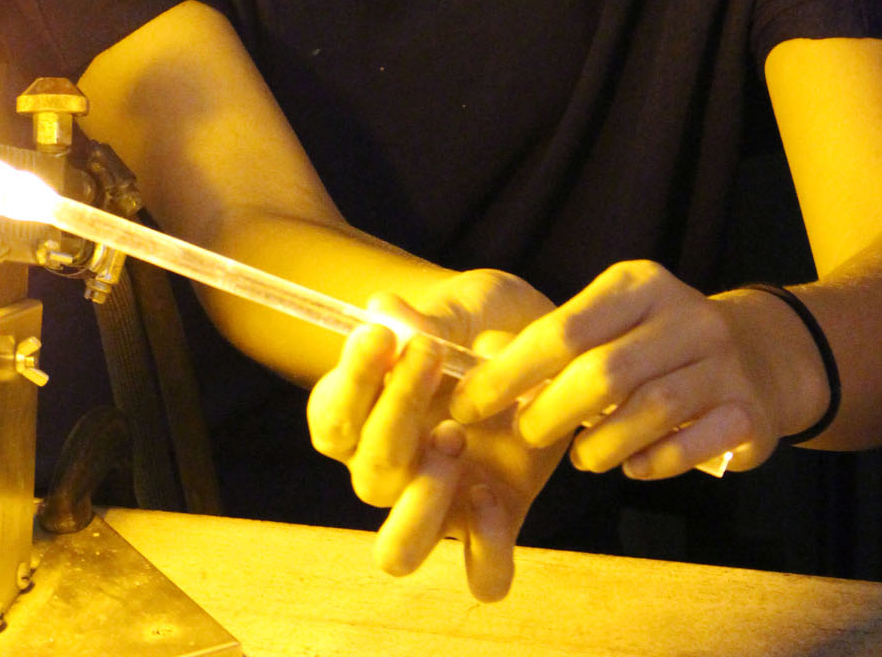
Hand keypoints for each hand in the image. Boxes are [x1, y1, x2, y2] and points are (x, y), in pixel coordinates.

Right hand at [307, 269, 559, 598]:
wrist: (548, 345)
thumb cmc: (486, 322)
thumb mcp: (466, 307)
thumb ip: (432, 317)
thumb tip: (384, 311)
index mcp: (367, 415)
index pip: (332, 419)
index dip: (348, 383)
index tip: (380, 335)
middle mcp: (393, 469)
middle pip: (368, 475)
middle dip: (395, 413)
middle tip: (432, 354)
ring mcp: (443, 503)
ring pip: (400, 550)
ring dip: (419, 505)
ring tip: (454, 439)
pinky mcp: (496, 524)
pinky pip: (484, 574)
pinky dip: (486, 548)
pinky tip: (491, 495)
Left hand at [449, 261, 811, 480]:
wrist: (759, 354)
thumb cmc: (657, 340)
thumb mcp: (612, 319)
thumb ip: (556, 342)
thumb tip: (477, 370)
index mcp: (638, 284)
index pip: (564, 329)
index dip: (511, 372)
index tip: (470, 403)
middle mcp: (684, 315)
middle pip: (605, 372)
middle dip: (554, 411)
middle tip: (527, 435)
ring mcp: (722, 363)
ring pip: (651, 409)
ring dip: (604, 443)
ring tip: (583, 457)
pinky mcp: (749, 411)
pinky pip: (695, 443)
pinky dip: (658, 460)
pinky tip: (635, 466)